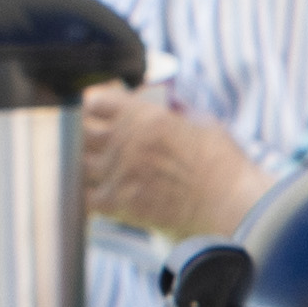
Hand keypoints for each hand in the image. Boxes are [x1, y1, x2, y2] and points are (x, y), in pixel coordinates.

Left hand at [80, 82, 264, 240]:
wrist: (231, 206)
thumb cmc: (224, 165)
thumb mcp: (202, 123)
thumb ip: (176, 111)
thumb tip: (166, 102)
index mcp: (146, 116)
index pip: (94, 100)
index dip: (91, 105)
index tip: (94, 111)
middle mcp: (127, 141)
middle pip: (78, 130)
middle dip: (80, 133)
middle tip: (87, 141)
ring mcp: (120, 173)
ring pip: (76, 162)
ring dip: (80, 164)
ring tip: (88, 168)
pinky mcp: (120, 204)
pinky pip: (83, 198)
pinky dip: (84, 197)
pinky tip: (92, 196)